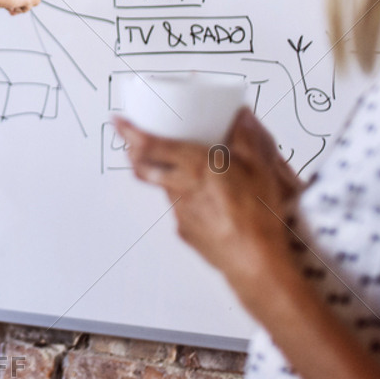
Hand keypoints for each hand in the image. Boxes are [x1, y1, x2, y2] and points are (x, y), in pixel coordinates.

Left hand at [113, 108, 303, 302]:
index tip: (118, 122)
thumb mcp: (261, 168)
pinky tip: (203, 200)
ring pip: (162, 188)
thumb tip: (241, 117)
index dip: (130, 132)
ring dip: (162, 176)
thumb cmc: (258, 217)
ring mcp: (181, 212)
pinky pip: (179, 208)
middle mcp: (181, 189)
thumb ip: (248, 139)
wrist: (257, 262)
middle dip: (134, 152)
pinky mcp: (187, 230)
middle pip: (144, 168)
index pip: (151, 146)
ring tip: (174, 168)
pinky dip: (184, 198)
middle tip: (133, 142)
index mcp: (196, 167)